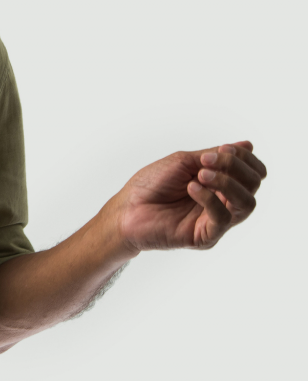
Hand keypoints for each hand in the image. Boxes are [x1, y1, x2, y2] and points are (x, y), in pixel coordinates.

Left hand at [115, 142, 266, 251]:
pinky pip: (223, 218)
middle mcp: (224, 202)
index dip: (244, 157)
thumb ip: (216, 156)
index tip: (224, 148)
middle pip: (253, 184)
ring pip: (247, 203)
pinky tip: (192, 188)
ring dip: (226, 183)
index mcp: (220, 183)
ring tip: (200, 174)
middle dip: (235, 167)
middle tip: (208, 161)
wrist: (127, 208)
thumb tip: (247, 144)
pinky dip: (210, 199)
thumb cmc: (152, 184)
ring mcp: (217, 220)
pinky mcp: (207, 236)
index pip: (252, 172)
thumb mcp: (184, 162)